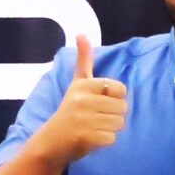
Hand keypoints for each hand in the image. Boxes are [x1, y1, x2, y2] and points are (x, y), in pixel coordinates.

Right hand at [30, 34, 127, 165]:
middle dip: (113, 115)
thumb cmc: (70, 110)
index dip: (115, 98)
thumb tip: (81, 33)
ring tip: (93, 127)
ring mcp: (83, 119)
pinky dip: (105, 141)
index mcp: (84, 85)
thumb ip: (83, 60)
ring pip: (119, 123)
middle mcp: (82, 100)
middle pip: (123, 107)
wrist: (51, 141)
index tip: (100, 102)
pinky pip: (112, 138)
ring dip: (110, 129)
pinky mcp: (85, 138)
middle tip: (95, 118)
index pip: (121, 89)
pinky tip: (91, 138)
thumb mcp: (77, 83)